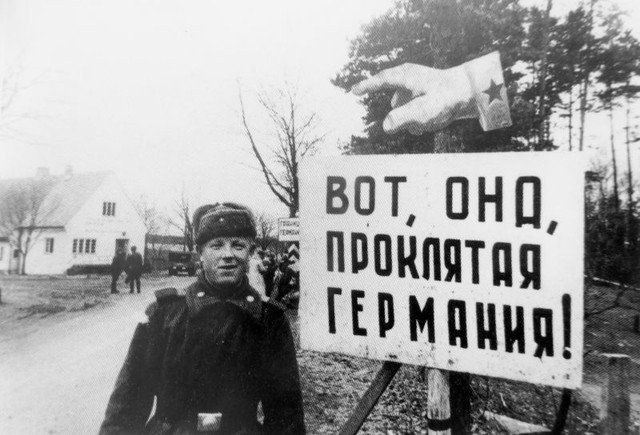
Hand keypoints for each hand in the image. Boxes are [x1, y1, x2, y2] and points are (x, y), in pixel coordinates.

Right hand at [352, 63, 475, 134]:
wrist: (472, 92)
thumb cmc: (447, 100)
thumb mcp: (424, 111)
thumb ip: (403, 118)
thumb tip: (385, 126)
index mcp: (406, 77)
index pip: (381, 80)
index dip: (367, 86)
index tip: (353, 91)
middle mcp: (410, 76)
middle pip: (389, 85)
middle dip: (383, 97)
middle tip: (360, 90)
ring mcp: (418, 82)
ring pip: (403, 101)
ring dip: (407, 115)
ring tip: (420, 127)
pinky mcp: (425, 90)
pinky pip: (413, 104)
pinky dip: (415, 116)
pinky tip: (425, 126)